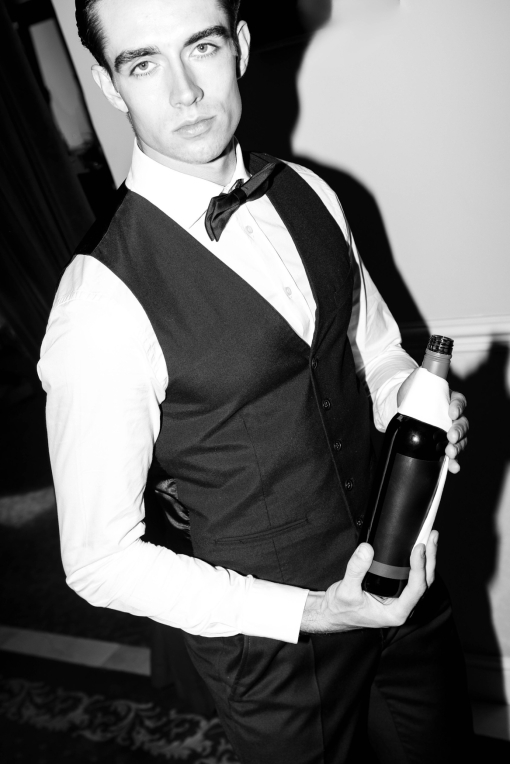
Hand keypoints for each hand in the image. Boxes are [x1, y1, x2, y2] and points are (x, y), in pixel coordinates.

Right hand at [300, 531, 437, 632]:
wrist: (333, 614)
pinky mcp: (395, 590)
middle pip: (425, 582)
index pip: (416, 590)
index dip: (419, 568)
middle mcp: (402, 607)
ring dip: (427, 557)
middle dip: (429, 558)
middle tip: (431, 536)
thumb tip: (366, 549)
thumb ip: (356, 569)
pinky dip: (417, 560)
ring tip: (430, 536)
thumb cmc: (341, 608)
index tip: (418, 548)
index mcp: (395, 613)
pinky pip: (412, 576)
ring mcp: (400, 599)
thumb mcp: (346, 590)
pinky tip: (419, 547)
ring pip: (421, 578)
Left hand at [397, 370, 468, 474]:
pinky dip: (454, 461)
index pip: (459, 402)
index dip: (457, 407)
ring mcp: (448, 430)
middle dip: (458, 431)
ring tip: (450, 452)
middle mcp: (452, 415)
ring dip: (458, 447)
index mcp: (449, 398)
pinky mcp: (441, 443)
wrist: (403, 404)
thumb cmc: (412, 391)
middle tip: (451, 436)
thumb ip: (419, 376)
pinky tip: (453, 467)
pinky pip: (452, 453)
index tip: (451, 412)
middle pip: (463, 423)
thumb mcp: (415, 381)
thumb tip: (420, 373)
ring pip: (460, 440)